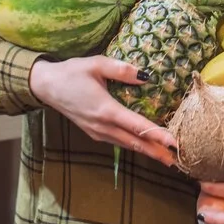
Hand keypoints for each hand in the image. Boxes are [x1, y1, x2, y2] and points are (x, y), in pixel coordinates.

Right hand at [30, 56, 176, 166]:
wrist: (46, 86)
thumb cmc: (71, 72)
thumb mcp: (96, 64)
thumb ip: (121, 69)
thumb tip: (146, 76)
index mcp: (105, 110)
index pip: (137, 126)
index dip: (157, 135)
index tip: (174, 143)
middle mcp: (102, 126)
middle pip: (135, 142)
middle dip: (157, 152)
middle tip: (177, 160)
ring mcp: (97, 132)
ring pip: (126, 145)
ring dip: (147, 151)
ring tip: (166, 157)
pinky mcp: (94, 132)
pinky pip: (118, 142)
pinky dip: (133, 145)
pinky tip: (143, 146)